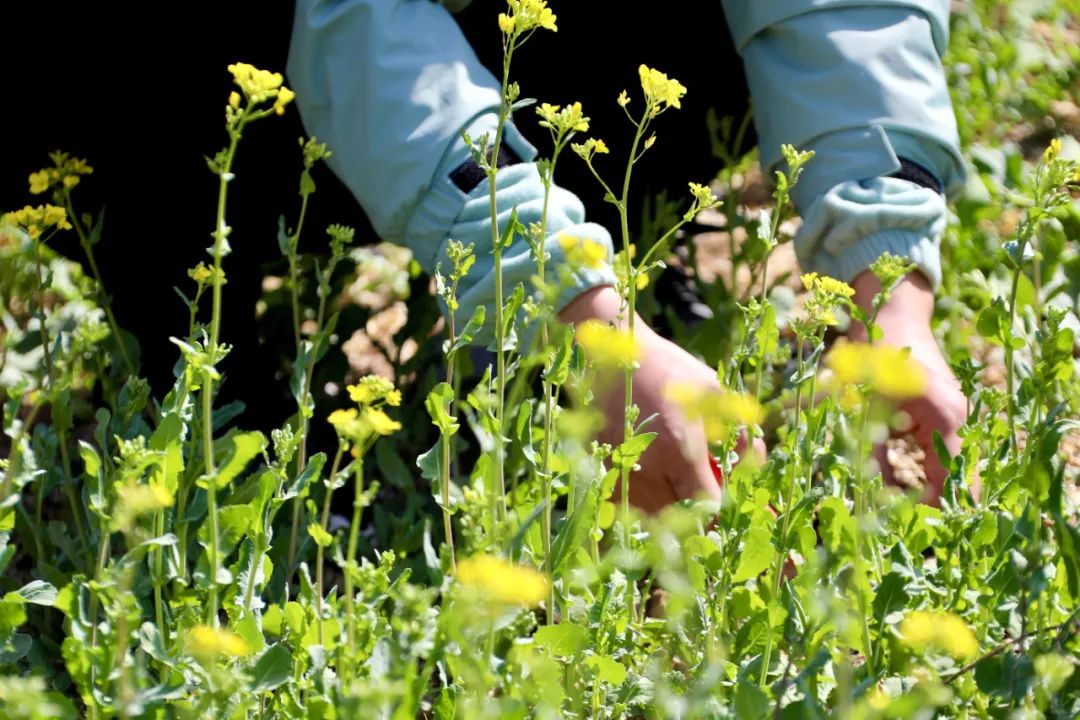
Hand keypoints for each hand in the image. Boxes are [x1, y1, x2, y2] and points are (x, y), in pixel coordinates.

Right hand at [561, 286, 743, 512]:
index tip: (730, 495)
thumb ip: (738, 432)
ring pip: (656, 516)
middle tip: (709, 489)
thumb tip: (751, 461)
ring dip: (674, 508)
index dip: (723, 507)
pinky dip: (649, 501)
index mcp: (680, 448)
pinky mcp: (606, 473)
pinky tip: (657, 477)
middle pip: (682, 518)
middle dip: (701, 510)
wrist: (612, 359)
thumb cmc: (668, 370)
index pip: (707, 504)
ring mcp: (624, 473)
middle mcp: (649, 468)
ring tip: (682, 481)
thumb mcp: (713, 392)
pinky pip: (633, 505)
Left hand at [850, 271, 976, 504]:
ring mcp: (955, 413)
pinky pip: (939, 449)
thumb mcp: (863, 408)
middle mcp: (958, 418)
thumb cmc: (871, 355)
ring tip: (893, 501)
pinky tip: (895, 470)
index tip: (903, 525)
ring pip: (947, 465)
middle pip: (955, 478)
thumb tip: (868, 501)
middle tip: (895, 519)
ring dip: (924, 483)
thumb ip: (869, 455)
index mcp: (944, 419)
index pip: (951, 484)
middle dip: (928, 501)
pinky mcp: (945, 409)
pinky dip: (921, 463)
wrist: (889, 313)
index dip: (930, 510)